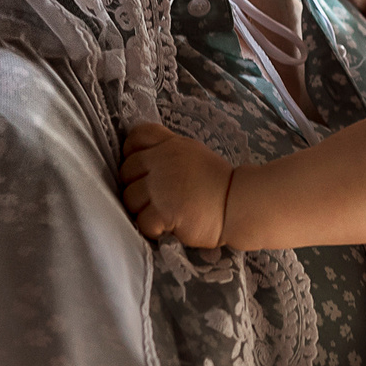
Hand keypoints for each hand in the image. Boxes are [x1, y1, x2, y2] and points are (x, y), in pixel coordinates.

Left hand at [121, 121, 232, 247]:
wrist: (239, 206)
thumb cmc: (218, 184)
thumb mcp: (194, 153)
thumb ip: (168, 150)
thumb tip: (144, 158)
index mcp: (171, 145)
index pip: (136, 137)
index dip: (132, 153)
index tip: (143, 169)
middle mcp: (163, 161)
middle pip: (126, 172)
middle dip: (136, 187)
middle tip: (155, 198)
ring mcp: (162, 187)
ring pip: (130, 199)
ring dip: (143, 209)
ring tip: (163, 213)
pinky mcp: (164, 211)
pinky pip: (142, 222)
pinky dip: (153, 228)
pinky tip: (169, 226)